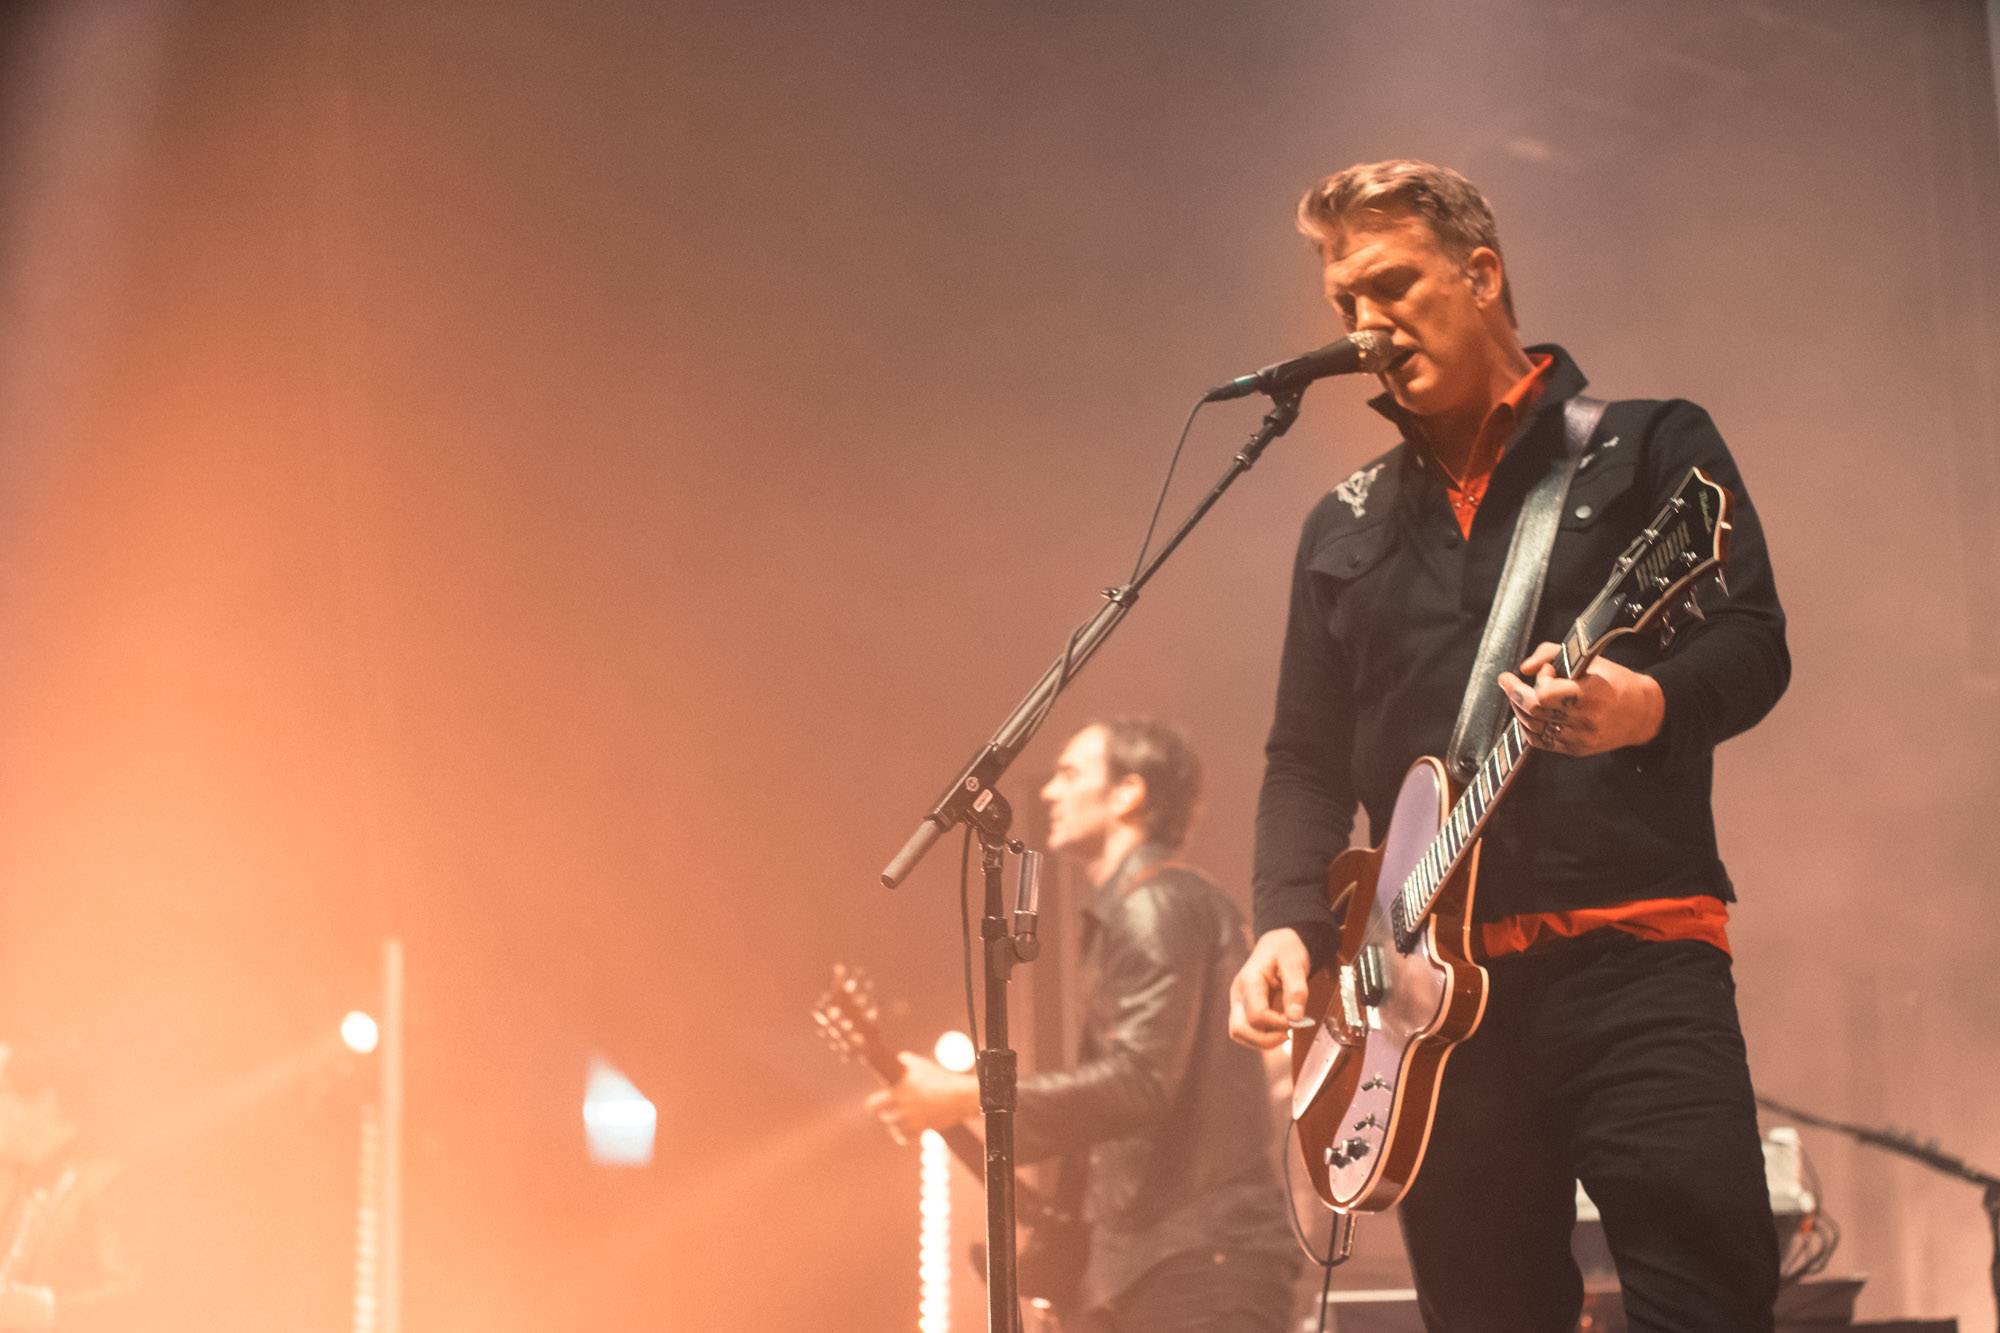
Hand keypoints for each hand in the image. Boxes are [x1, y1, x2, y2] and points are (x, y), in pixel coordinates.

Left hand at [864, 1053, 979, 1144]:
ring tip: (899, 1118)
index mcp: (899, 1091)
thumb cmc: (940, 1078)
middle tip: (887, 1110)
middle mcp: (903, 1107)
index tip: (872, 1106)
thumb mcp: (921, 1064)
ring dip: (895, 1123)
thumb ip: (906, 1060)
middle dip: (885, 1113)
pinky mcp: (921, 1128)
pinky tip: (905, 1131)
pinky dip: (904, 1135)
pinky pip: (905, 1137)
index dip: (871, 1105)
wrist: (959, 1096)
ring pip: (894, 1128)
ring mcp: (912, 1120)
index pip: (873, 1104)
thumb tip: (898, 1059)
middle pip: (884, 1116)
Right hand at [1229, 928, 1310, 1049]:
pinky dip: (1261, 1037)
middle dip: (1266, 1039)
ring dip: (1262, 1041)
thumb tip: (1295, 1018)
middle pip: (1239, 1029)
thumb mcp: (1295, 962)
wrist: (1277, 943)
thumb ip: (1296, 989)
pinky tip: (1278, 1030)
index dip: (1278, 1024)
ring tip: (1284, 1033)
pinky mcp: (1243, 1008)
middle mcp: (1238, 994)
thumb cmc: (1286, 950)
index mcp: (1249, 981)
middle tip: (1288, 1033)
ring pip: (1239, 1034)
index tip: (1298, 1019)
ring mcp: (1238, 1002)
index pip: (1257, 1015)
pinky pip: (1245, 1031)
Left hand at [1498, 642, 1664, 756]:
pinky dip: (1527, 726)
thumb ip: (1551, 654)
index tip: (1547, 670)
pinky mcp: (1576, 750)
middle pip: (1534, 710)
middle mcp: (1586, 720)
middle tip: (1507, 680)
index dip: (1540, 680)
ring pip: (1532, 726)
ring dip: (1518, 708)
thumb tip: (1524, 668)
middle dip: (1515, 692)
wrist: (1643, 714)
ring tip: (1518, 694)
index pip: (1547, 694)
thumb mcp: (1590, 658)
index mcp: (1592, 694)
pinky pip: (1540, 741)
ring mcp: (1580, 738)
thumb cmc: (1614, 681)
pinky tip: (1528, 714)